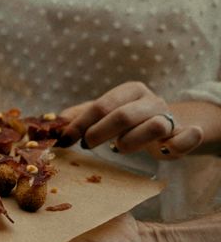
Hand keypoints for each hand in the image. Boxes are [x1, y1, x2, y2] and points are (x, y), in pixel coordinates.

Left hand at [58, 81, 203, 158]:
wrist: (168, 123)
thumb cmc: (129, 119)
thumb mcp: (105, 113)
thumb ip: (81, 115)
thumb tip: (55, 120)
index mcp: (130, 91)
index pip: (101, 105)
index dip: (80, 124)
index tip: (64, 139)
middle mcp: (151, 101)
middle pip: (123, 115)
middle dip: (99, 132)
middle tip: (86, 145)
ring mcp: (169, 117)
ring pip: (153, 126)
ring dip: (132, 142)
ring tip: (120, 148)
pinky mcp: (184, 134)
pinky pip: (186, 137)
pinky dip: (179, 143)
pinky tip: (165, 150)